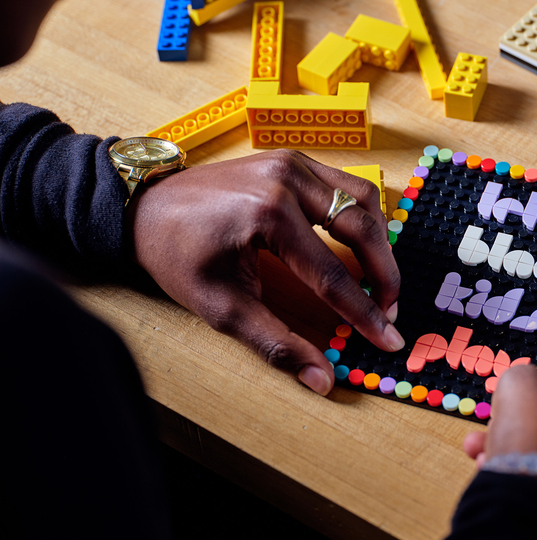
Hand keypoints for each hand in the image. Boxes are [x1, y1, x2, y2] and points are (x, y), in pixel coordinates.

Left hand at [128, 150, 403, 394]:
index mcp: (268, 216)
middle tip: (390, 310)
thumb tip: (321, 379)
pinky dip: (362, 215)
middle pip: (361, 230)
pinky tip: (360, 243)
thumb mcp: (221, 307)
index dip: (364, 313)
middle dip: (385, 276)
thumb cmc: (176, 254)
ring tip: (381, 279)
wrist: (143, 207)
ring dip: (380, 242)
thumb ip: (277, 343)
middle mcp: (287, 181)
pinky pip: (346, 185)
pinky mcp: (292, 159)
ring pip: (363, 200)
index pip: (332, 274)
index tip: (388, 338)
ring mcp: (293, 163)